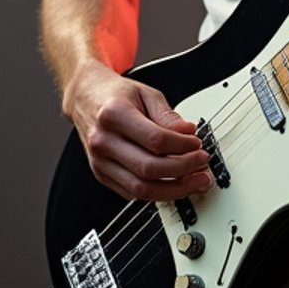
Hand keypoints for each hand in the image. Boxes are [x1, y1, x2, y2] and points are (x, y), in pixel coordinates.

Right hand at [63, 57, 211, 201]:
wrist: (86, 99)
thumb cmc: (116, 95)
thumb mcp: (146, 93)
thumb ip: (168, 115)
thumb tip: (188, 133)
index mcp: (114, 115)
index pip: (155, 140)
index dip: (182, 146)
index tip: (197, 144)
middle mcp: (103, 141)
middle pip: (149, 168)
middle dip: (183, 170)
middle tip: (202, 164)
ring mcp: (100, 161)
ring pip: (140, 189)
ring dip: (174, 189)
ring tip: (194, 181)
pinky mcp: (101, 175)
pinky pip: (132, 193)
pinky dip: (157, 192)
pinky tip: (173, 184)